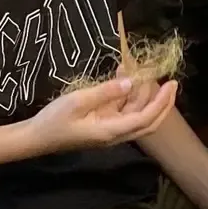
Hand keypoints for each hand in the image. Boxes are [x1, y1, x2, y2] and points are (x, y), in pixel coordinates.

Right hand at [27, 77, 177, 153]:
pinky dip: (127, 95)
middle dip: (162, 103)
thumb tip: (130, 82)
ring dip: (142, 95)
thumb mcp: (78, 101)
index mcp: (111, 131)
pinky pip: (122, 110)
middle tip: (171, 82)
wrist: (35, 137)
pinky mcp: (102, 124)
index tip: (171, 84)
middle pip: (147, 121)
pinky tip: (122, 75)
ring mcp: (108, 129)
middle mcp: (114, 133)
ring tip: (139, 71)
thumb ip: (106, 92)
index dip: (161, 103)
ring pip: (135, 113)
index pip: (145, 119)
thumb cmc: (54, 120)